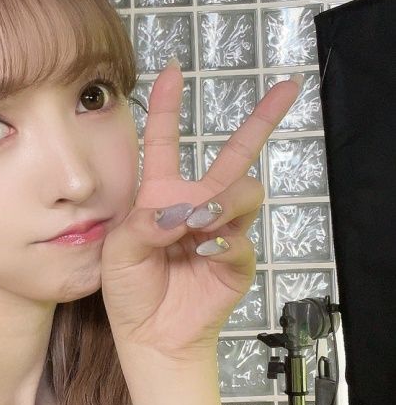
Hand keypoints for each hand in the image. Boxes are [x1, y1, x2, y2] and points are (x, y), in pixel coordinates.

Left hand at [100, 62, 302, 369]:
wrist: (149, 335)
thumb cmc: (129, 290)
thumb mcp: (118, 251)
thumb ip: (142, 225)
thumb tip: (180, 212)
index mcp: (160, 195)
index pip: (166, 141)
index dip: (168, 106)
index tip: (173, 70)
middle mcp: (196, 205)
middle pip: (237, 154)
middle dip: (263, 119)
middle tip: (287, 90)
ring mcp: (220, 230)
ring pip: (244, 191)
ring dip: (223, 201)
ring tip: (198, 221)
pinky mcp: (236, 260)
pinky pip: (240, 240)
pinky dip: (222, 242)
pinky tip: (202, 249)